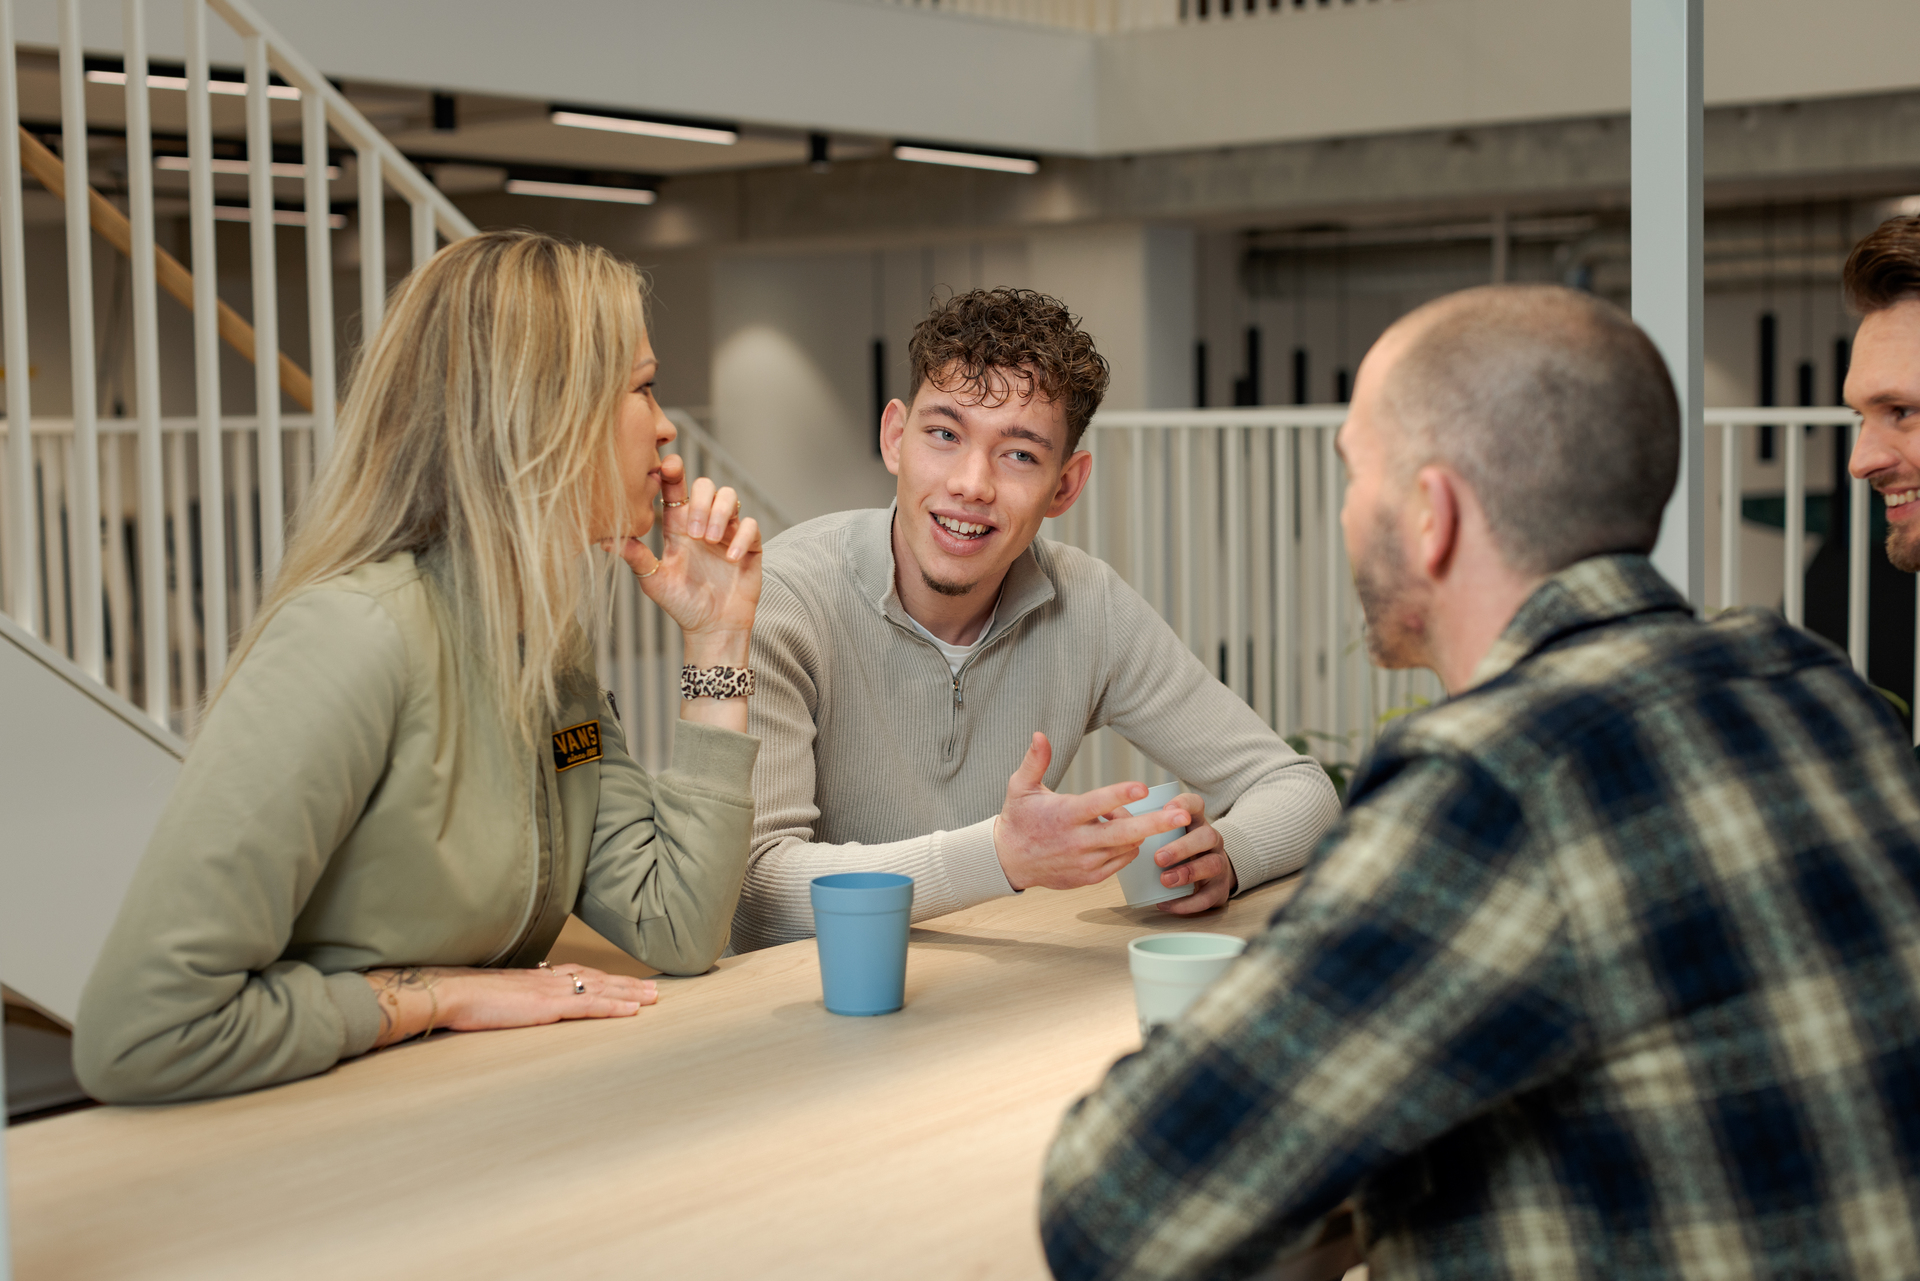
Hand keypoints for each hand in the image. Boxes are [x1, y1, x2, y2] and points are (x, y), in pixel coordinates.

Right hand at [363, 963, 655, 1048]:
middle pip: (599, 979)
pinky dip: (614, 1007)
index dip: (607, 977)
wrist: (453, 992)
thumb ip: (517, 998)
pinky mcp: (549, 1006)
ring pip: (601, 989)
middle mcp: (551, 979)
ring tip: (653, 998)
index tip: (626, 981)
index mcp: (539, 977)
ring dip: (630, 994)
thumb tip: (523, 1004)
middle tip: (654, 988)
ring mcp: (552, 991)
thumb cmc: (468, 997)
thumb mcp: (499, 996)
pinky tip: (632, 1011)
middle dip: (628, 984)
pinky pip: (589, 1005)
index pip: (581, 974)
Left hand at [609, 455, 761, 662]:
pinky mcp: (749, 546)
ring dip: (720, 514)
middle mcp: (703, 523)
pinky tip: (729, 558)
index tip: (668, 466)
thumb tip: (605, 540)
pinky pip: (751, 526)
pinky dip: (741, 537)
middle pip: (706, 485)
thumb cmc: (681, 604)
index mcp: (677, 526)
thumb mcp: (653, 580)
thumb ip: (635, 556)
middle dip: (701, 502)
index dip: (673, 471)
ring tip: (711, 541)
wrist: (711, 628)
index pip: (675, 488)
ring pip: (730, 497)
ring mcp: (728, 532)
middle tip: (695, 533)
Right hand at [995, 732, 1189, 891]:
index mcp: (1064, 815)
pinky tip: (1117, 835)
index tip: (1143, 788)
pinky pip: (1122, 860)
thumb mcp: (1019, 786)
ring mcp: (1086, 862)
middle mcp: (1078, 841)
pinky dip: (1127, 847)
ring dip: (1136, 830)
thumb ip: (1035, 761)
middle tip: (1183, 815)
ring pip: (1127, 846)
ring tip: (1120, 816)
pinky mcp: (1090, 876)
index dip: (1121, 796)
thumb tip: (1041, 734)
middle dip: (1156, 824)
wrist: (1009, 861)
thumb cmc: (1019, 818)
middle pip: (1124, 833)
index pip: (1097, 804)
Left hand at [1148, 792, 1237, 914]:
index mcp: (1196, 823)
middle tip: (1159, 858)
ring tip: (1165, 880)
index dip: (1183, 805)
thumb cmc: (1178, 851)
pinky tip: (1166, 904)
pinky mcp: (1219, 889)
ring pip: (1213, 865)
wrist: (1210, 876)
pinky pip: (1208, 897)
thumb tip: (1110, 822)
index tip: (1166, 809)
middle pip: (1208, 835)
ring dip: (1188, 872)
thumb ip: (1145, 829)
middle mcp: (1211, 840)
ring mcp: (1218, 864)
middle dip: (1183, 847)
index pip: (1196, 804)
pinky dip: (1187, 903)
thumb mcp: (1168, 835)